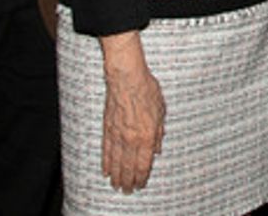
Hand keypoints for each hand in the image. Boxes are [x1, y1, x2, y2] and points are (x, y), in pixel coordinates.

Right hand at [99, 32, 165, 192]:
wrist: (126, 77)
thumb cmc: (147, 90)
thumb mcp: (161, 111)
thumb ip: (158, 132)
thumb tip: (157, 149)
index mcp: (147, 135)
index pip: (144, 163)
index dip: (142, 176)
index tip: (141, 184)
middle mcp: (131, 139)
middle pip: (128, 167)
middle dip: (128, 181)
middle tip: (127, 191)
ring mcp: (117, 135)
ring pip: (116, 162)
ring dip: (116, 176)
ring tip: (116, 186)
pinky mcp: (107, 128)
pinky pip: (106, 150)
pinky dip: (106, 162)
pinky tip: (106, 170)